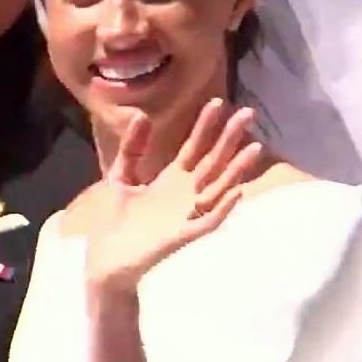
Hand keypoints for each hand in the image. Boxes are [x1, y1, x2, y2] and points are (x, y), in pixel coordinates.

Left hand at [85, 99, 261, 298]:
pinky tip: (236, 191)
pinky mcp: (183, 235)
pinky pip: (208, 221)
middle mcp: (186, 192)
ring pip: (218, 188)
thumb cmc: (117, 219)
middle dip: (229, 138)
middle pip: (213, 161)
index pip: (195, 147)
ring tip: (254, 147)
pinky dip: (223, 207)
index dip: (205, 126)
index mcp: (173, 178)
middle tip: (248, 113)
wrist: (107, 259)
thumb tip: (142, 115)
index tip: (218, 103)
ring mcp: (187, 213)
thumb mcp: (122, 175)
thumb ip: (132, 148)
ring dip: (236, 169)